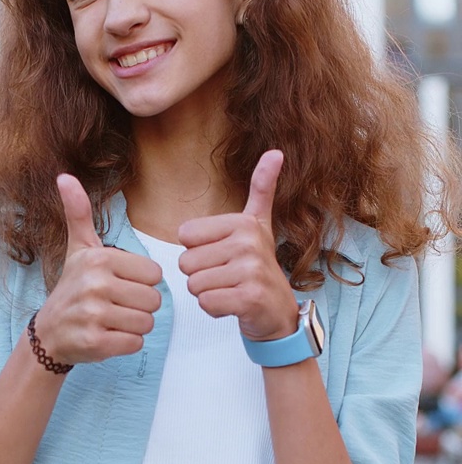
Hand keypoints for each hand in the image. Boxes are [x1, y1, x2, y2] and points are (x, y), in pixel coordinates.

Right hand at [33, 174, 162, 363]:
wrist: (49, 333)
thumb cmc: (73, 288)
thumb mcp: (78, 248)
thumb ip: (78, 213)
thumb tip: (64, 176)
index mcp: (100, 259)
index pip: (154, 275)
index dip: (141, 283)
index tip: (118, 285)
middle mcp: (96, 284)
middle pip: (154, 300)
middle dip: (139, 307)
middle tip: (115, 306)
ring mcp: (94, 315)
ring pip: (147, 323)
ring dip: (133, 326)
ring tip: (111, 321)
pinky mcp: (95, 342)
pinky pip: (135, 343)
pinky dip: (125, 344)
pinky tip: (106, 336)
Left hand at [178, 150, 298, 340]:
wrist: (279, 312)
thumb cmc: (258, 268)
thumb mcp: (258, 225)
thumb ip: (262, 189)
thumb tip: (275, 152)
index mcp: (243, 223)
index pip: (185, 236)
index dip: (198, 252)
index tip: (224, 256)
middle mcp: (248, 243)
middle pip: (186, 262)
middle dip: (201, 276)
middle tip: (227, 278)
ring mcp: (251, 271)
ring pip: (194, 284)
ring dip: (208, 293)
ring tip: (231, 290)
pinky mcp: (249, 298)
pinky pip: (206, 302)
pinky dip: (215, 309)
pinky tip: (234, 305)